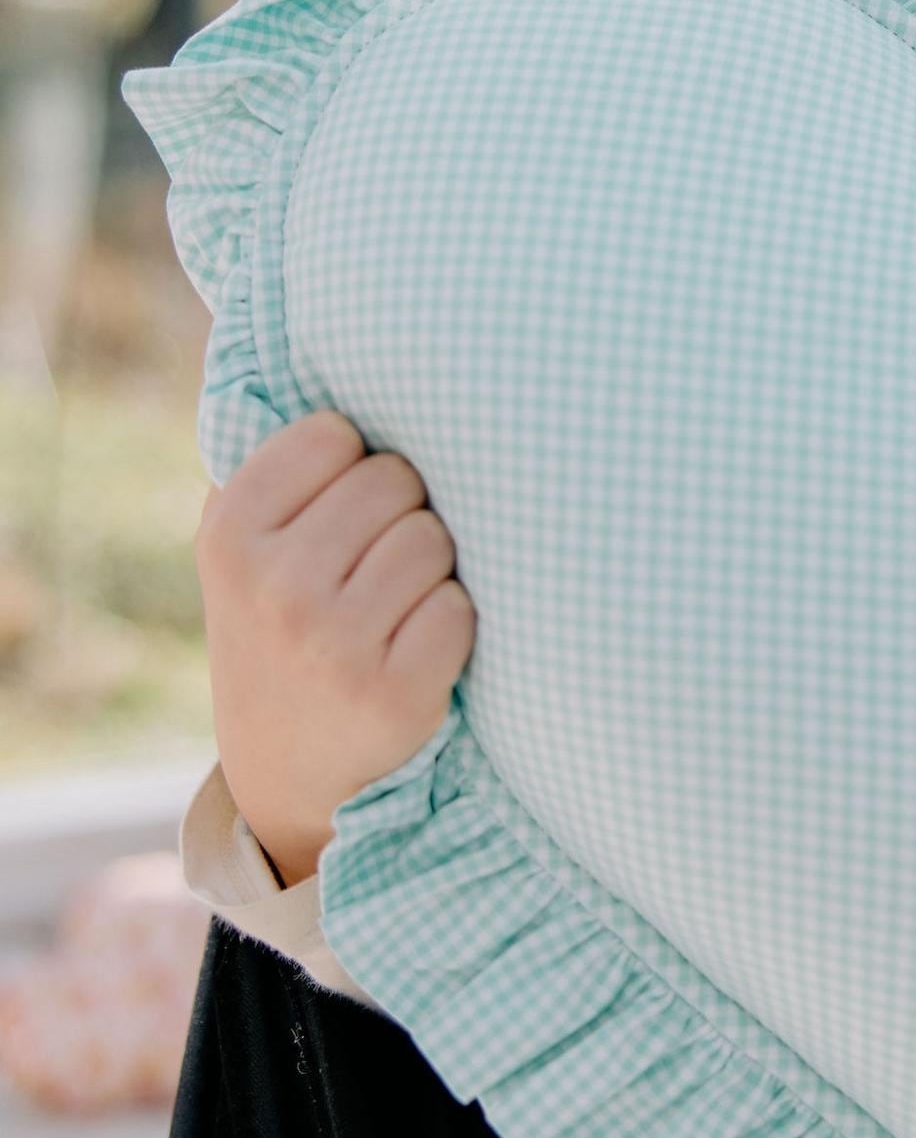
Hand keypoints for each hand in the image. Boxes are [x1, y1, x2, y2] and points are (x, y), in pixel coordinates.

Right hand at [195, 409, 475, 885]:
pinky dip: (453, 622)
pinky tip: (416, 649)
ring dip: (432, 567)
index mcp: (231, 532)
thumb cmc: (280, 629)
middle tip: (371, 569)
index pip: (337, 433)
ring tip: (392, 608)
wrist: (288, 774)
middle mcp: (275, 584)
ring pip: (435, 538)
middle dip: (400, 513)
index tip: (339, 512)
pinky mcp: (397, 692)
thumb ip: (277, 467)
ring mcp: (335, 641)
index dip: (355, 467)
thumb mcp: (242, 549)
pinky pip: (462, 606)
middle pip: (395, 480)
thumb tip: (352, 363)